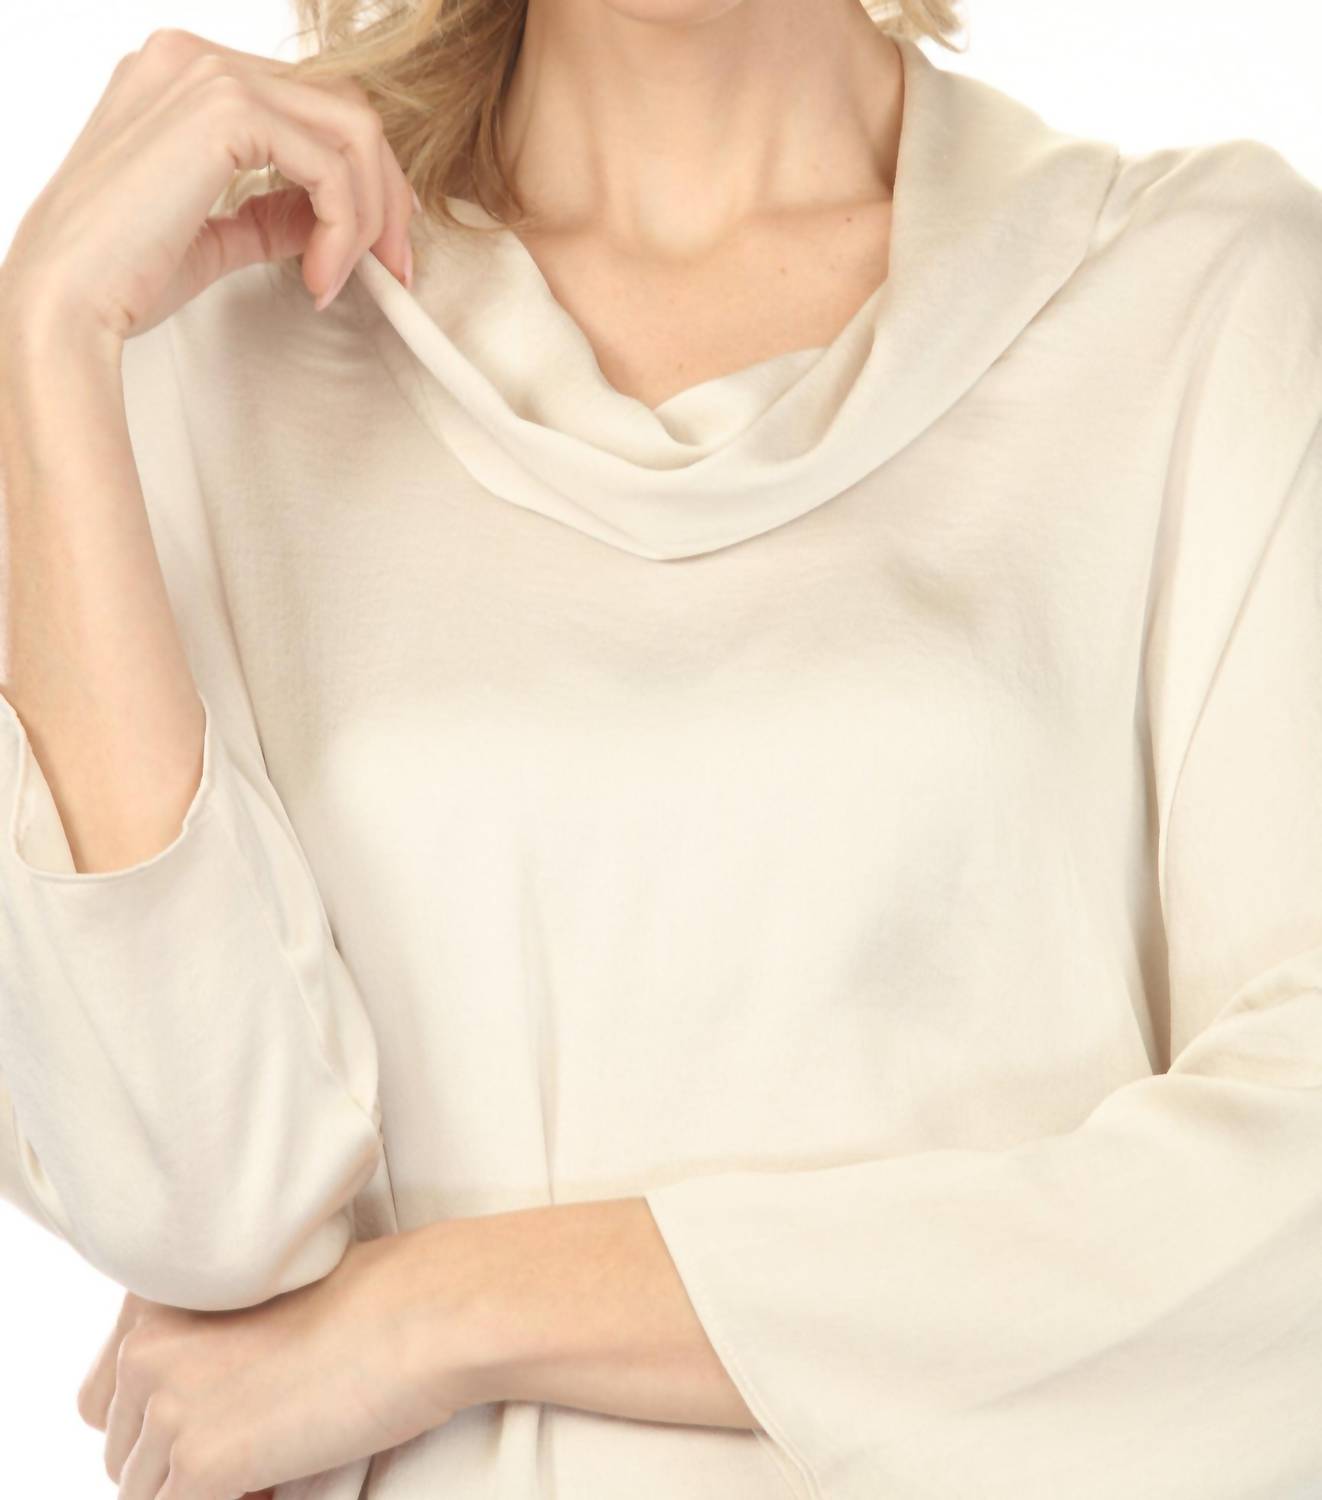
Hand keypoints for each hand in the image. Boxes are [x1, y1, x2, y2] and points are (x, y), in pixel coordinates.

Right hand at [0, 25, 414, 349]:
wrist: (67, 301)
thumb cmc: (120, 274)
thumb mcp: (216, 232)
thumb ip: (272, 210)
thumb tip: (330, 218)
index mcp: (185, 76)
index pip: (310, 106)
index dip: (362, 179)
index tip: (376, 252)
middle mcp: (195, 57)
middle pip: (343, 106)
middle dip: (385, 193)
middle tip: (394, 267)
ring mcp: (209, 73)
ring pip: (352, 129)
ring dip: (372, 214)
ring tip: (346, 278)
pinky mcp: (226, 111)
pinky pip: (332, 166)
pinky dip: (345, 227)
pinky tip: (320, 276)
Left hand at [74, 1229, 473, 1499]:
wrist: (423, 1313)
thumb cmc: (371, 1301)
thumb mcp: (262, 1304)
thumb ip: (204, 1348)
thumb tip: (184, 1436)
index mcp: (157, 1297)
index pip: (105, 1399)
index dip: (160, 1428)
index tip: (222, 1423)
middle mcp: (145, 1347)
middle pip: (123, 1454)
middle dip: (184, 1466)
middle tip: (263, 1445)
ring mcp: (168, 1407)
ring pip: (146, 1495)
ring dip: (203, 1492)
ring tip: (275, 1463)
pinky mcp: (199, 1463)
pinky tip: (278, 1482)